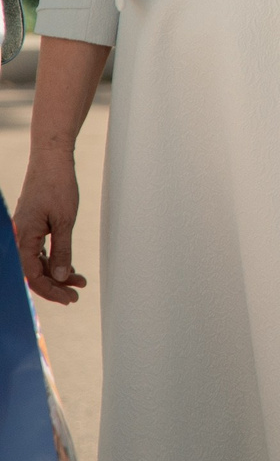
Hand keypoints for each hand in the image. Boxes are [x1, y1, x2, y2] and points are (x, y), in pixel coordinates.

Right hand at [14, 157, 85, 303]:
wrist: (51, 161)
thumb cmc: (57, 186)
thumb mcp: (65, 221)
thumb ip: (62, 250)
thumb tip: (59, 277)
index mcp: (22, 238)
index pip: (32, 275)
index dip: (50, 290)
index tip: (69, 298)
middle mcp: (19, 238)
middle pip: (33, 272)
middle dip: (55, 286)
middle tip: (76, 295)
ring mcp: (24, 233)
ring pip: (37, 262)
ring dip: (57, 274)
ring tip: (79, 282)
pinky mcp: (32, 228)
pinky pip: (39, 252)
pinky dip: (53, 260)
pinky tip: (69, 268)